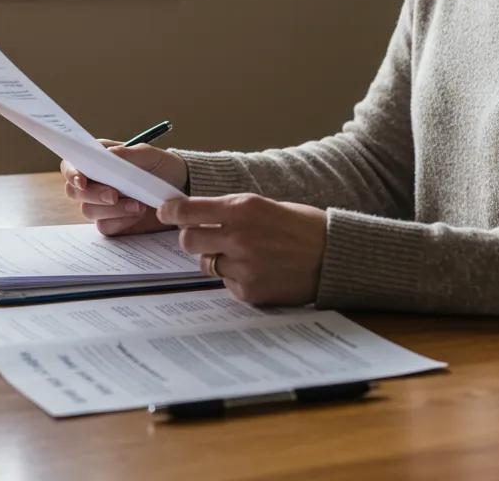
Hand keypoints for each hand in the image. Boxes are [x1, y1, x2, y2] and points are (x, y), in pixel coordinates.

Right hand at [60, 139, 189, 235]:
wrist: (182, 189)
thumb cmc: (163, 166)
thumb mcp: (149, 155)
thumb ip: (126, 153)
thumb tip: (105, 155)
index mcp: (99, 159)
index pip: (72, 165)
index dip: (71, 172)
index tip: (82, 180)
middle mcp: (95, 182)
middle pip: (74, 191)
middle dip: (93, 194)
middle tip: (114, 195)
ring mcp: (102, 204)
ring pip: (89, 211)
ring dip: (113, 209)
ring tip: (138, 204)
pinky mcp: (112, 222)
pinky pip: (105, 226)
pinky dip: (121, 221)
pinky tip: (138, 213)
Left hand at [156, 194, 327, 305]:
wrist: (333, 255)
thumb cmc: (302, 226)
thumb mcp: (265, 206)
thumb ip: (231, 211)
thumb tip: (196, 215)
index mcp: (242, 209)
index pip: (189, 210)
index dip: (171, 212)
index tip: (164, 211)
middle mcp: (238, 237)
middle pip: (188, 240)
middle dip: (192, 237)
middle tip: (204, 236)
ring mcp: (243, 267)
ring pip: (206, 263)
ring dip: (218, 258)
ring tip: (246, 254)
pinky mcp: (249, 291)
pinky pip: (226, 283)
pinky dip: (236, 277)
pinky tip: (259, 270)